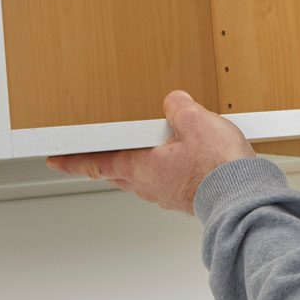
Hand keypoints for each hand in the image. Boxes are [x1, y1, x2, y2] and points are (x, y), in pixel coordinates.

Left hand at [46, 89, 253, 213]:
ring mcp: (166, 192)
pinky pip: (164, 178)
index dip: (73, 159)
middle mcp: (149, 184)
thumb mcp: (196, 122)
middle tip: (91, 152)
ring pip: (141, 174)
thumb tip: (173, 102)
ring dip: (135, 161)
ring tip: (140, 146)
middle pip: (117, 170)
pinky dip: (161, 165)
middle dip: (103, 160)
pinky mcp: (185, 195)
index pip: (97, 162)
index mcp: (142, 167)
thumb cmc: (219, 169)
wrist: (243, 197)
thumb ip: (179, 107)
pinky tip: (178, 155)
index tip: (56, 159)